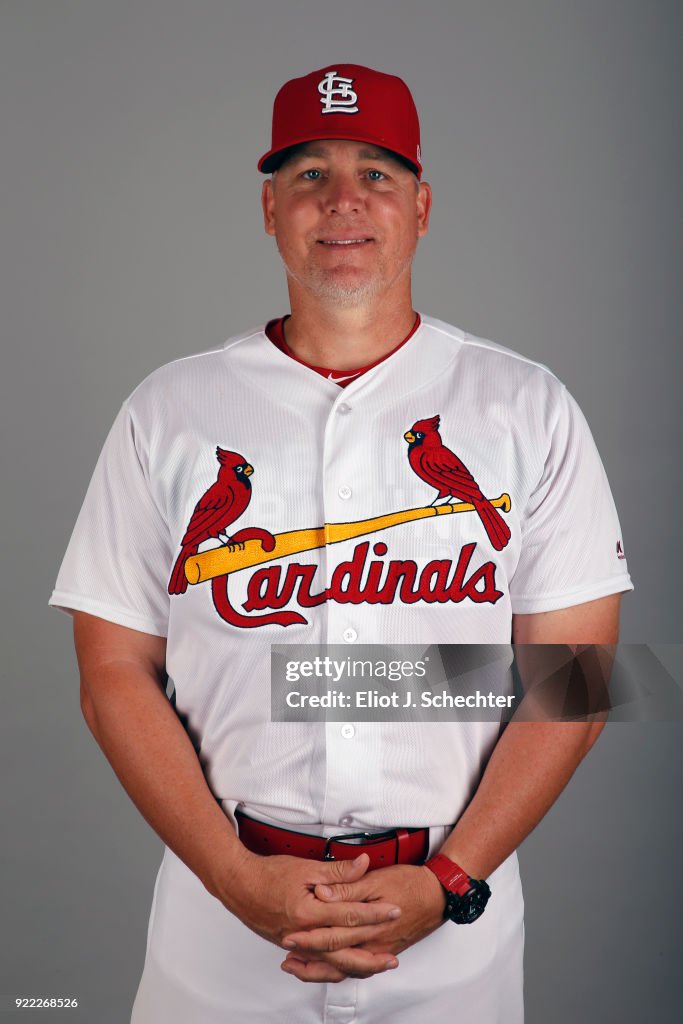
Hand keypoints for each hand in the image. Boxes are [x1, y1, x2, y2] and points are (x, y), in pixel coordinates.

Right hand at [222, 849, 402, 976]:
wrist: (238, 884)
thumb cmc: (267, 874)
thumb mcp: (305, 867)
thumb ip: (337, 871)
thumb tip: (363, 865)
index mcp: (308, 912)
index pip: (350, 916)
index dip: (374, 913)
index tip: (393, 911)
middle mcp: (303, 934)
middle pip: (344, 951)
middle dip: (372, 954)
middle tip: (392, 956)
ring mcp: (296, 943)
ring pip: (331, 963)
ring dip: (356, 966)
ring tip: (376, 966)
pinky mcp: (291, 946)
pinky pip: (317, 964)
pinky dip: (334, 969)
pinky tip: (345, 968)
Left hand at [281, 864, 445, 982]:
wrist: (438, 894)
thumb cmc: (410, 883)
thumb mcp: (377, 878)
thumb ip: (347, 886)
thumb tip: (322, 892)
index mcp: (369, 924)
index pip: (332, 935)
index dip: (309, 937)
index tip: (289, 936)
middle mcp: (373, 943)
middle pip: (335, 956)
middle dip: (308, 956)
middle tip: (286, 952)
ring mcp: (379, 950)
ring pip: (344, 968)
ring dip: (320, 969)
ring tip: (297, 967)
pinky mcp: (383, 951)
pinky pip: (357, 968)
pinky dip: (338, 970)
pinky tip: (326, 967)